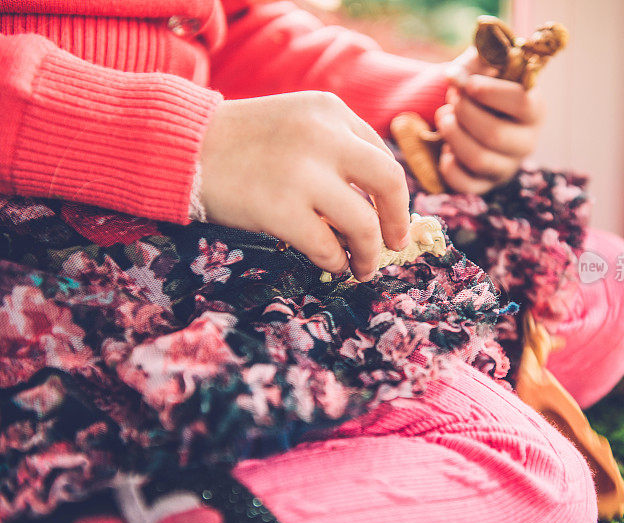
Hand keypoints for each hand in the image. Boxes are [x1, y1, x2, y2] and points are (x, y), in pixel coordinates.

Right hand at [199, 92, 409, 281]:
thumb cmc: (240, 142)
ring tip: (363, 268)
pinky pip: (327, 247)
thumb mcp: (296, 124)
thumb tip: (377, 205)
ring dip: (370, 253)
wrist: (182, 146)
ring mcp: (301, 172)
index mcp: (331, 110)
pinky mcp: (279, 208)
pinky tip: (333, 265)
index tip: (393, 218)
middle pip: (389, 182)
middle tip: (396, 244)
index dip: (394, 195)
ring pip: (363, 223)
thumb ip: (336, 149)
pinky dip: (337, 262)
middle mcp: (323, 135)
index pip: (382, 156)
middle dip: (399, 220)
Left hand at [436, 49, 544, 193]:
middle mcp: (526, 142)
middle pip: (495, 134)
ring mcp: (506, 166)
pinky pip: (466, 185)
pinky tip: (445, 150)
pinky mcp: (485, 185)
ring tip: (444, 118)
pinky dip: (449, 166)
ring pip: (479, 159)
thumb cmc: (480, 86)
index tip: (468, 84)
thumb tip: (454, 76)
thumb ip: (476, 60)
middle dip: (465, 114)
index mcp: (534, 109)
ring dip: (453, 136)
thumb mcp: (482, 65)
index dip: (490, 93)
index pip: (522, 103)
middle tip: (452, 100)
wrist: (469, 112)